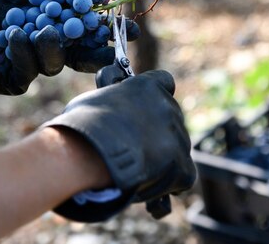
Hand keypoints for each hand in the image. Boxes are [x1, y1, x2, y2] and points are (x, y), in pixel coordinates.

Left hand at [0, 0, 138, 94]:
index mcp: (59, 28)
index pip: (90, 30)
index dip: (109, 28)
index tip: (129, 23)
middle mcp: (51, 51)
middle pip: (82, 55)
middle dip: (100, 49)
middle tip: (112, 41)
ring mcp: (33, 67)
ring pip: (55, 63)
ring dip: (53, 45)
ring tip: (44, 29)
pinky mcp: (12, 81)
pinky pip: (25, 70)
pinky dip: (22, 51)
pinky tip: (13, 35)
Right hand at [41, 70, 195, 221]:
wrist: (94, 152)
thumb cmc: (85, 125)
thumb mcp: (94, 102)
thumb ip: (112, 104)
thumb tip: (107, 112)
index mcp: (148, 86)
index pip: (164, 82)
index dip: (156, 96)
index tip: (147, 106)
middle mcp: (168, 107)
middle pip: (171, 118)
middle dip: (156, 131)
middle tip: (134, 146)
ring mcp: (178, 136)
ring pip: (176, 147)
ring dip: (161, 157)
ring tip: (135, 170)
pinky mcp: (182, 165)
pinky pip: (184, 174)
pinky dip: (171, 182)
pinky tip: (152, 187)